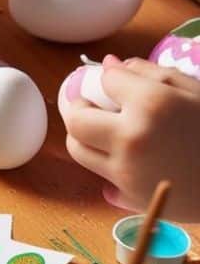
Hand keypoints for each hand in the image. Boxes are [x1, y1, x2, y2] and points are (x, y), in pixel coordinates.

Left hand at [62, 56, 199, 214]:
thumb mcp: (196, 91)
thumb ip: (152, 73)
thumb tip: (109, 64)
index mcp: (152, 103)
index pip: (106, 80)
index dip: (108, 78)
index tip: (114, 81)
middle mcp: (132, 137)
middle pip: (75, 120)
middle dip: (78, 107)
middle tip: (89, 103)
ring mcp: (127, 171)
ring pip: (79, 150)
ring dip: (84, 136)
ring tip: (103, 130)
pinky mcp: (131, 198)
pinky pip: (101, 179)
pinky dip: (107, 167)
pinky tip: (125, 160)